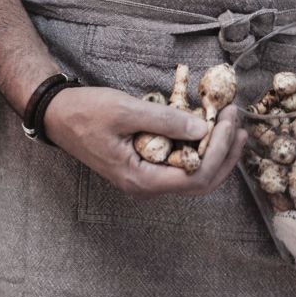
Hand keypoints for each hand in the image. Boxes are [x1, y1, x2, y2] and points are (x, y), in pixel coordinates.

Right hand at [42, 85, 246, 196]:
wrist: (58, 114)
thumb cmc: (86, 112)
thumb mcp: (126, 110)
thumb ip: (166, 121)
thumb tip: (204, 128)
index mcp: (141, 180)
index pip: (196, 176)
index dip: (219, 149)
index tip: (228, 118)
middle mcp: (147, 186)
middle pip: (201, 181)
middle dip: (225, 152)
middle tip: (237, 120)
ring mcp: (147, 177)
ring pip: (194, 174)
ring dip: (216, 149)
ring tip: (230, 122)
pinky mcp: (147, 165)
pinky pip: (181, 163)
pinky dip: (199, 146)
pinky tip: (210, 126)